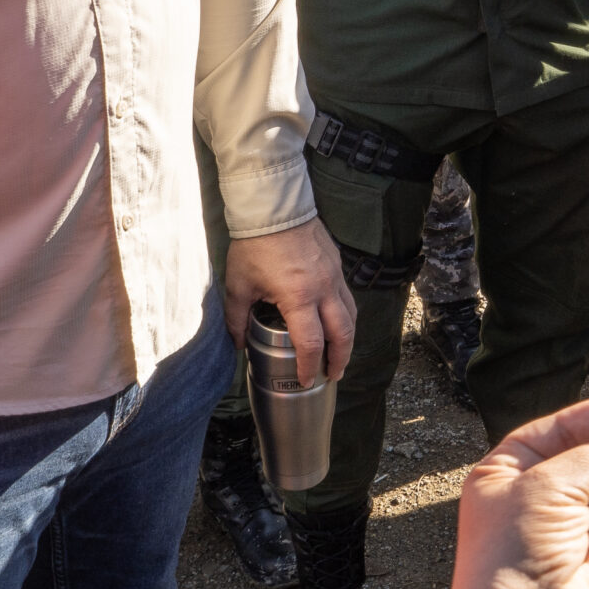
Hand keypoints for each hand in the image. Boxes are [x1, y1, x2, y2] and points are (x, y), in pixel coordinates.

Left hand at [222, 217, 355, 384]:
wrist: (273, 207)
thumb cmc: (254, 245)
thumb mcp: (238, 285)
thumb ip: (236, 318)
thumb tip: (237, 344)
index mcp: (298, 297)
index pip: (310, 343)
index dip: (308, 367)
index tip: (304, 380)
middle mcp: (323, 289)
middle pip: (343, 334)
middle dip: (339, 360)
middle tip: (332, 375)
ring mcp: (334, 276)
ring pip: (351, 315)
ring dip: (347, 340)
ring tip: (339, 355)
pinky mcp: (336, 264)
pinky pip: (347, 297)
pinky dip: (346, 316)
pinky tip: (336, 322)